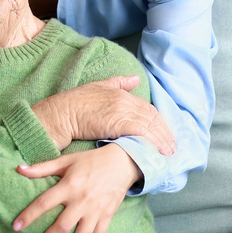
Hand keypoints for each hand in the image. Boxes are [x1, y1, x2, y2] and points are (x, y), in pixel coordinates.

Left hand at [13, 144, 140, 232]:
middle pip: (61, 226)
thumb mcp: (66, 160)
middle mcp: (82, 200)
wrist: (122, 162)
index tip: (16, 227)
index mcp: (69, 185)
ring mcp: (96, 210)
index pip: (44, 203)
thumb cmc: (90, 160)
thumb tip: (18, 169)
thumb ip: (42, 167)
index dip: (28, 215)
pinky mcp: (107, 216)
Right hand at [31, 76, 175, 154]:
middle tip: (171, 148)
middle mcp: (125, 101)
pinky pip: (140, 133)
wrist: (60, 114)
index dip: (159, 122)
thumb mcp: (98, 86)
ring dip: (160, 141)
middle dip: (164, 133)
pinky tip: (155, 152)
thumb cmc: (74, 103)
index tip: (165, 135)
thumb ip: (118, 83)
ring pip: (149, 126)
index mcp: (122, 93)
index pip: (148, 109)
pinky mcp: (117, 123)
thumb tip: (136, 78)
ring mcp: (122, 111)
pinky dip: (150, 142)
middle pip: (152, 118)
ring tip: (167, 154)